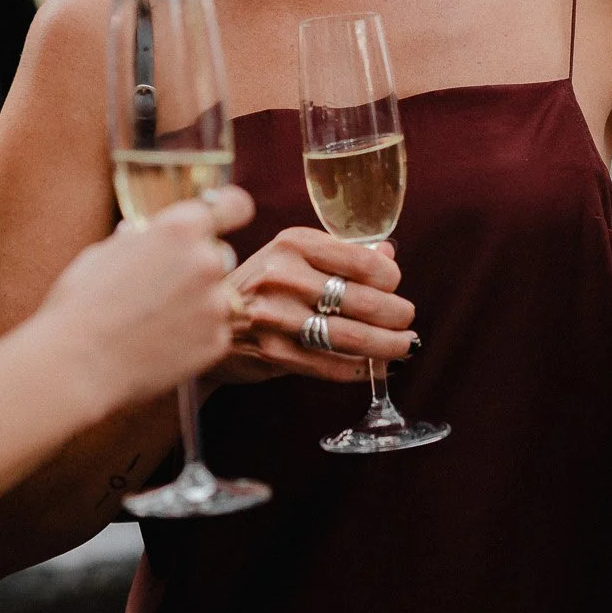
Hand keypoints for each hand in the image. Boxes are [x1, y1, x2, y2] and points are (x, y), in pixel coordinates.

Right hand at [37, 187, 254, 413]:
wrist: (76, 365)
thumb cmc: (81, 305)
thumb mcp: (106, 252)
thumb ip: (142, 239)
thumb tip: (148, 235)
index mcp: (180, 228)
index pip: (235, 206)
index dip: (231, 212)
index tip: (226, 221)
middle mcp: (207, 260)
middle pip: (220, 257)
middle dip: (197, 270)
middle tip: (161, 292)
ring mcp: (216, 304)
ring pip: (217, 297)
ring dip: (197, 306)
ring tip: (155, 325)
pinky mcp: (217, 342)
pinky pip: (214, 332)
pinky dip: (194, 339)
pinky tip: (160, 346)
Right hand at [215, 228, 416, 384]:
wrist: (203, 318)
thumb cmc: (259, 284)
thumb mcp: (292, 256)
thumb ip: (340, 254)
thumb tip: (389, 254)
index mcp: (292, 243)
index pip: (360, 260)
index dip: (389, 278)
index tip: (395, 286)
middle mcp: (284, 277)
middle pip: (361, 300)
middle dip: (396, 315)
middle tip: (408, 321)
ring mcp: (276, 317)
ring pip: (351, 336)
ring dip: (387, 345)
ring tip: (404, 346)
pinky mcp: (274, 353)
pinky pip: (331, 366)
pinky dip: (361, 369)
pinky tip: (375, 367)